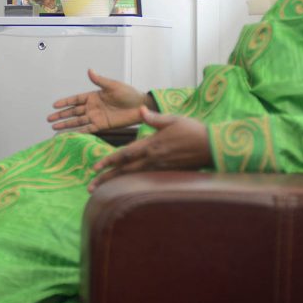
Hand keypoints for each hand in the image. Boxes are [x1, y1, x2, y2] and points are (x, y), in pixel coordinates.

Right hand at [48, 69, 148, 133]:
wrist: (140, 106)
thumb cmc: (128, 94)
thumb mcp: (113, 86)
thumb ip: (99, 81)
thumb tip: (89, 70)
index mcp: (93, 96)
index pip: (75, 100)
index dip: (65, 102)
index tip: (54, 105)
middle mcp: (92, 107)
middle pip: (73, 112)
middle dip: (61, 115)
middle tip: (49, 119)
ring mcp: (96, 117)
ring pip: (78, 122)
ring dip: (66, 125)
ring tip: (54, 128)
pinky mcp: (102, 125)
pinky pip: (88, 129)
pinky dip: (79, 132)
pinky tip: (70, 135)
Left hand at [87, 107, 211, 191]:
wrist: (212, 147)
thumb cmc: (193, 131)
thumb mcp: (173, 119)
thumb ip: (154, 118)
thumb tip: (140, 110)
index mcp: (151, 145)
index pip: (124, 154)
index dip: (108, 161)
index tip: (94, 168)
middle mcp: (153, 159)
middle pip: (125, 171)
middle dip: (106, 179)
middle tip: (90, 187)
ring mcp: (160, 169)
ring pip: (134, 178)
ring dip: (117, 185)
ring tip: (102, 192)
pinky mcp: (167, 174)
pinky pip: (146, 180)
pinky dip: (133, 185)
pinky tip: (126, 188)